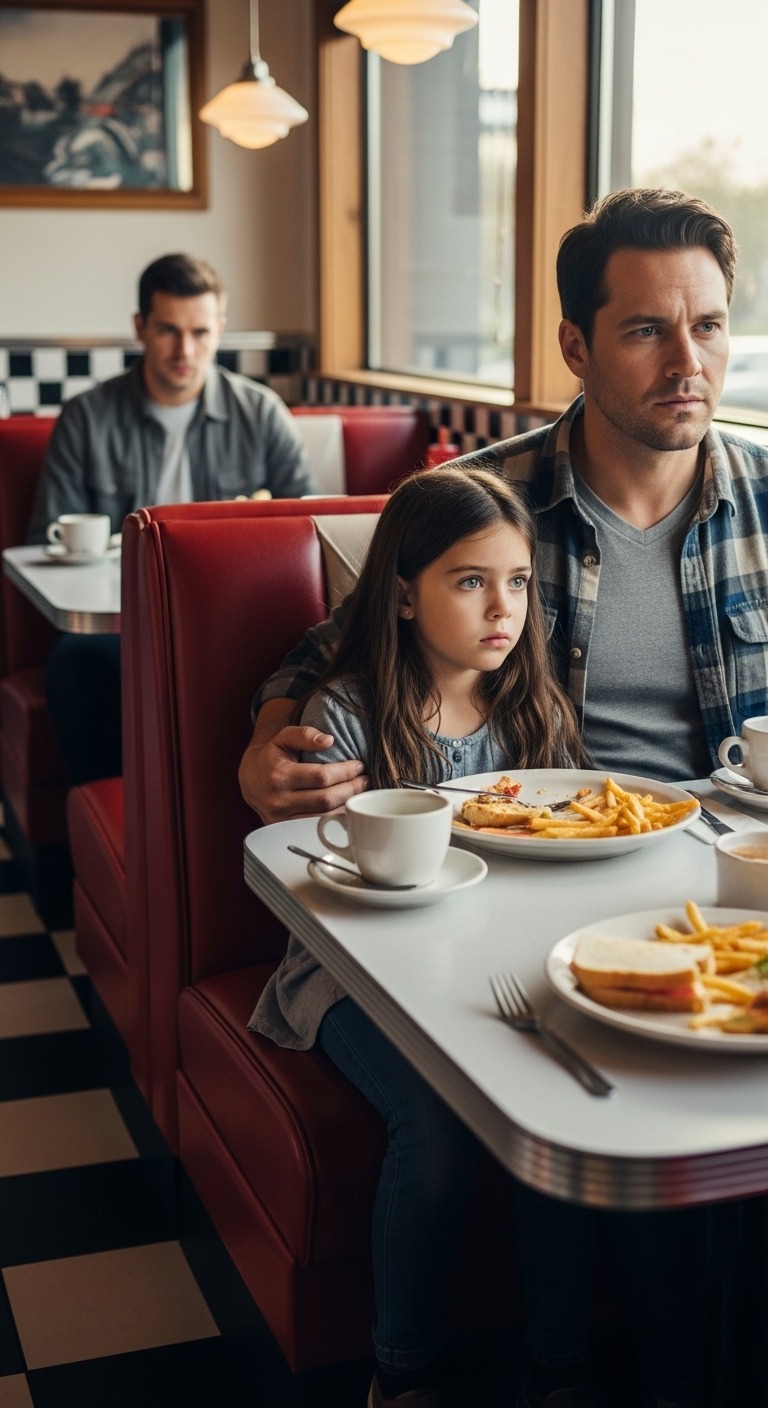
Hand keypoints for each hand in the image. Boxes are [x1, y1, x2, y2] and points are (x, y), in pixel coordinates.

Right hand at [239, 724, 367, 823]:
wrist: (250, 780)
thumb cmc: (272, 757)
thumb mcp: (283, 738)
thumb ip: (305, 734)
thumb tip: (329, 741)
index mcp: (279, 775)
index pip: (321, 777)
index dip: (345, 772)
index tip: (359, 765)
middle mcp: (279, 800)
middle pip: (326, 800)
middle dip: (351, 789)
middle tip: (365, 780)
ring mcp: (281, 819)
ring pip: (324, 818)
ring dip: (348, 806)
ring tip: (360, 793)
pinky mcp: (285, 830)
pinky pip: (317, 828)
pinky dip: (336, 820)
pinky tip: (347, 808)